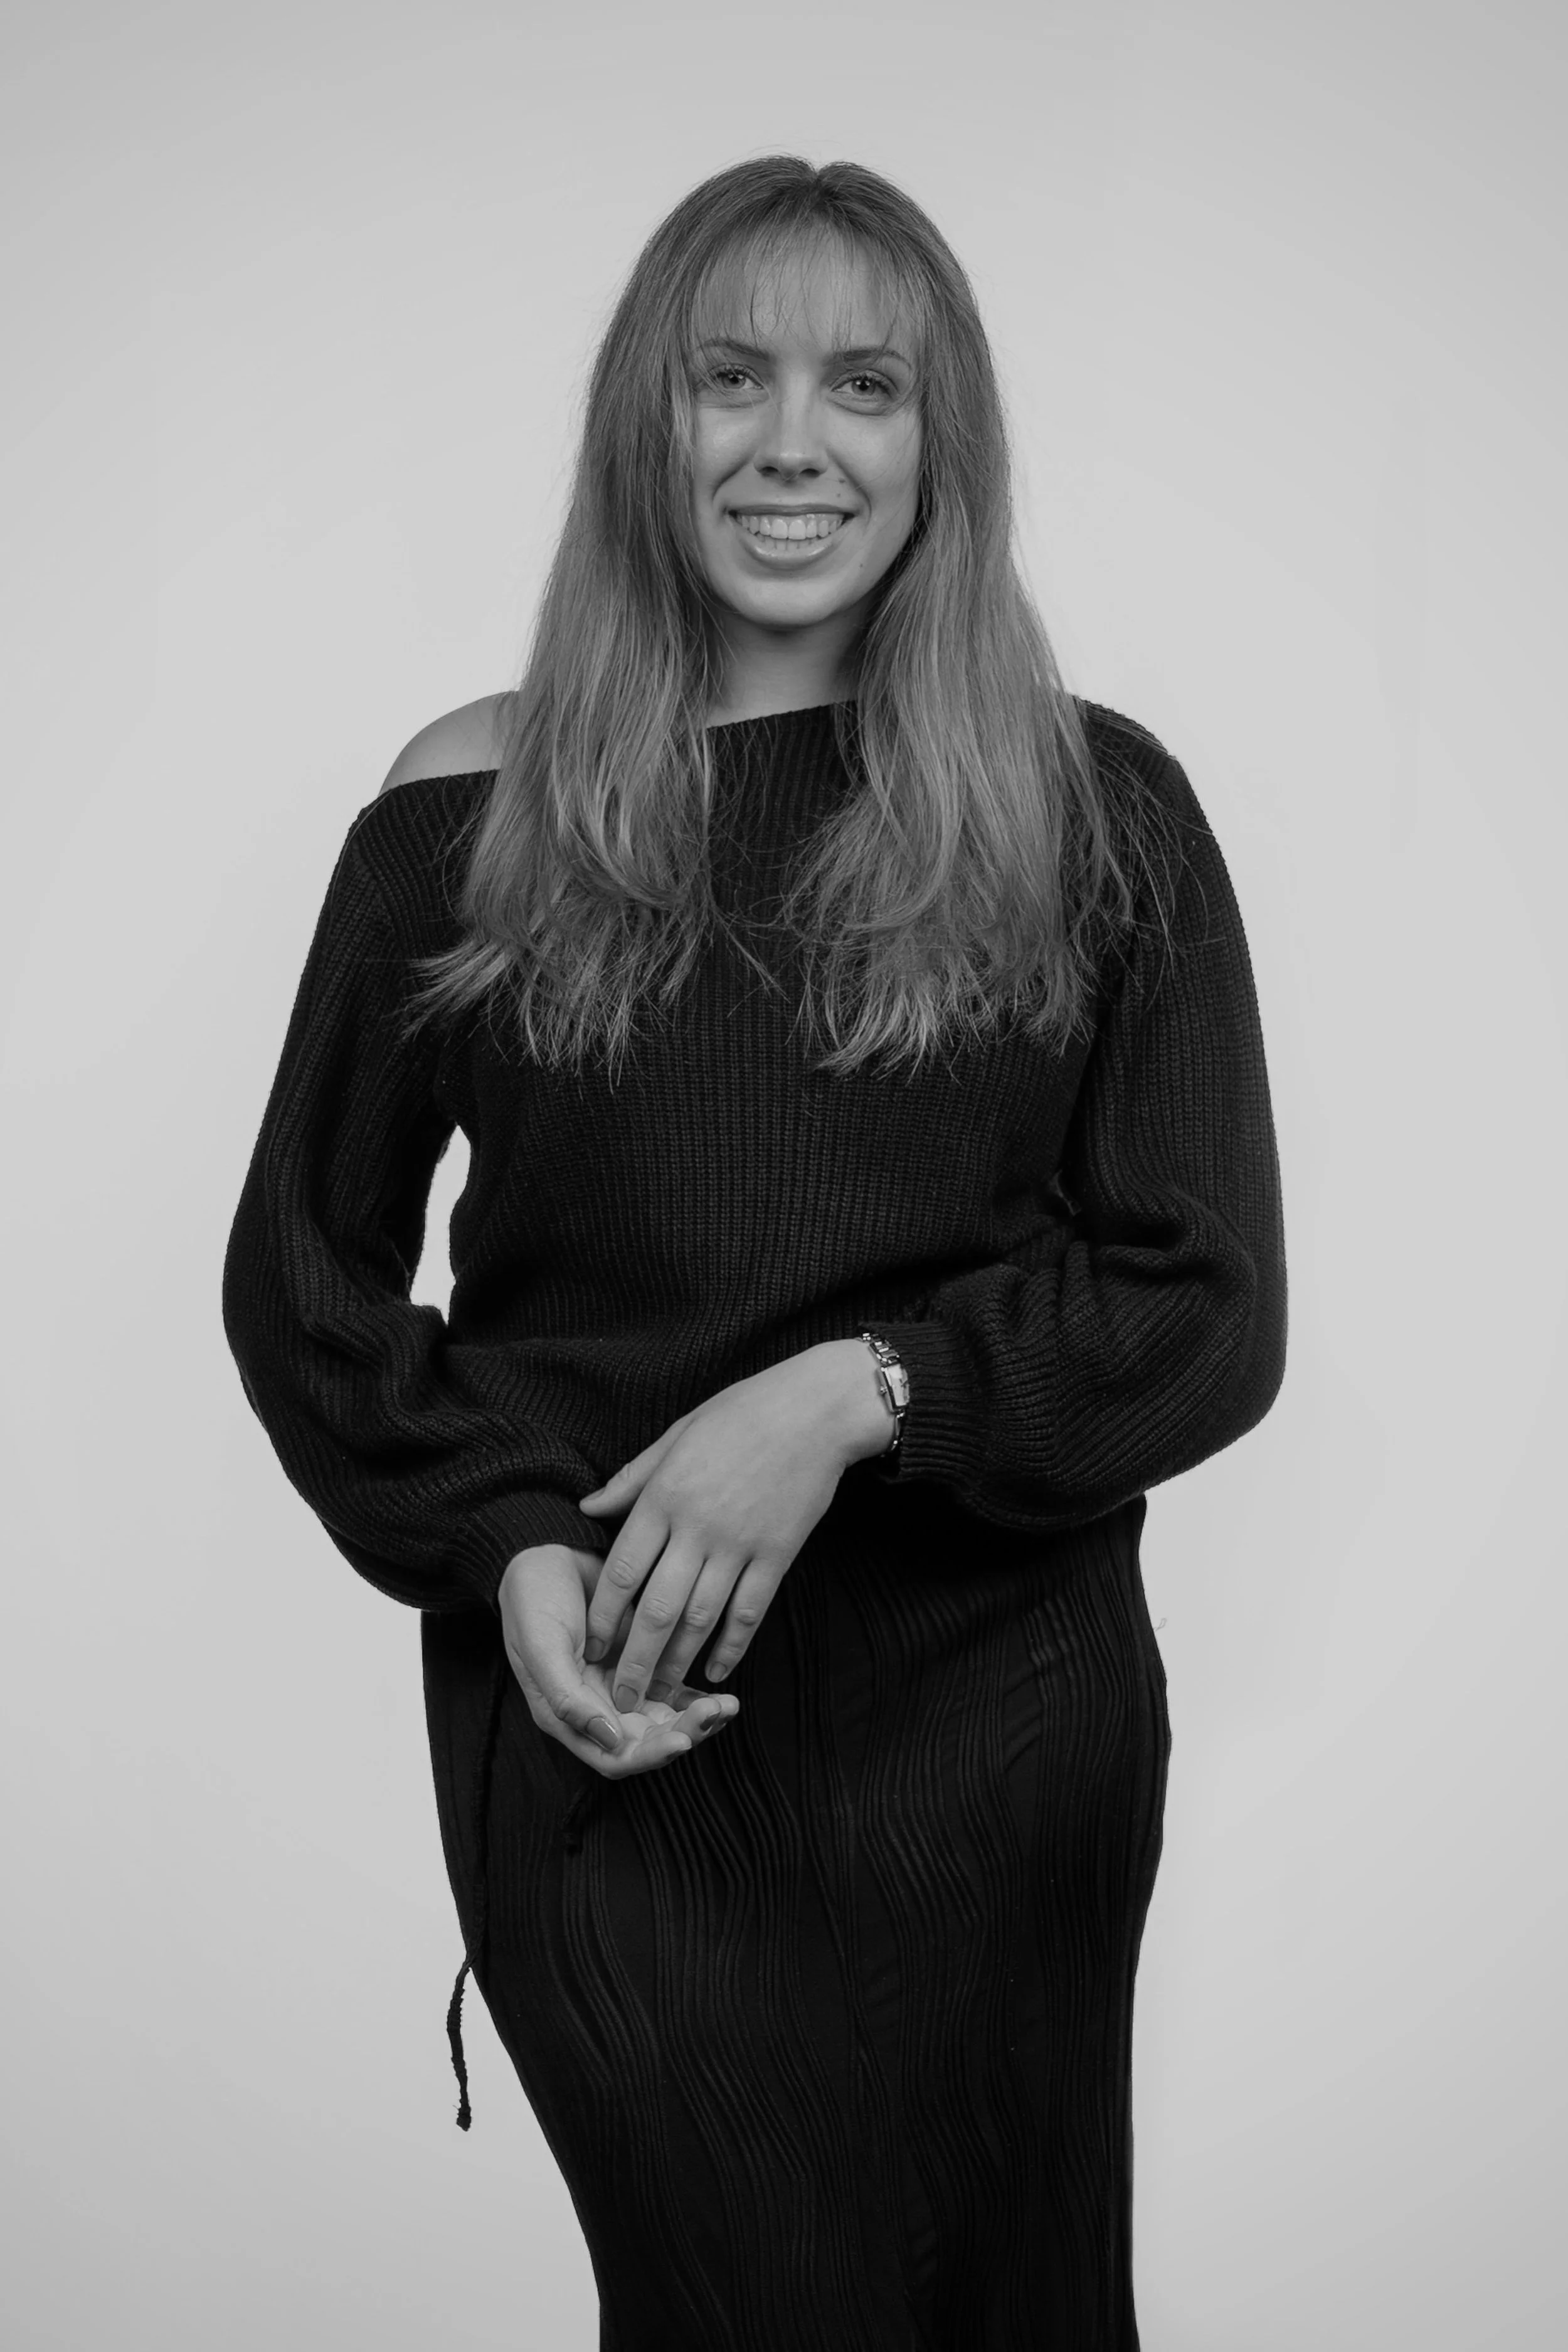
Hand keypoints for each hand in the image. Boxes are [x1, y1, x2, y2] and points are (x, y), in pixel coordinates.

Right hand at [499, 1544, 737, 1776]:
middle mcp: (597, 1708)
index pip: (614, 1757)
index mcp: (567, 1714)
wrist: (547, 1551)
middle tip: (715, 1714)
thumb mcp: (541, 1645)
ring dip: (696, 1719)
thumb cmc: (533, 1598)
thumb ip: (567, 1696)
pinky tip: (720, 1694)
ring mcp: (621, 1686)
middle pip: (647, 1742)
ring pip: (665, 1720)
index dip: (649, 1755)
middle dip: (683, 1733)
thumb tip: (609, 1738)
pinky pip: (673, 1690)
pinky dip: (695, 1697)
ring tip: (727, 1706)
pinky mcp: (642, 1661)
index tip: (682, 1739)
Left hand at [577, 1341, 891, 1713]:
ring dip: (677, 1662)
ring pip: (700, 1618)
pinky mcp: (777, 1554)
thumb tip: (588, 1506)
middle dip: (634, 1660)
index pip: (622, 1570)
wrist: (816, 1409)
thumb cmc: (741, 1412)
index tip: (590, 1648)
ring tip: (661, 1694)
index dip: (603, 1616)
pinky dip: (731, 1646)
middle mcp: (697, 1526)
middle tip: (620, 1698)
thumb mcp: (677, 1434)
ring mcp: (739, 1543)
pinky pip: (749, 1612)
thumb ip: (633, 1478)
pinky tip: (716, 1671)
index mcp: (665, 1495)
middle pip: (656, 1609)